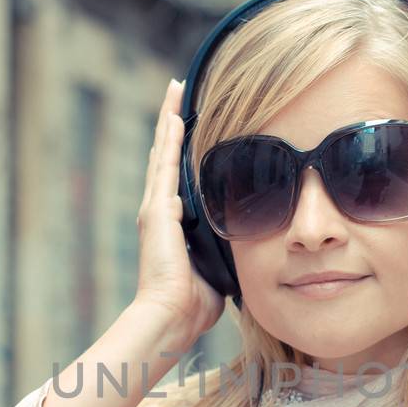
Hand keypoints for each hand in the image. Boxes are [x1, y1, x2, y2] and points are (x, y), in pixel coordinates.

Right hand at [132, 78, 224, 344]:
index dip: (183, 148)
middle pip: (166, 156)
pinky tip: (174, 116)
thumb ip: (227, 252)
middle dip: (172, 123)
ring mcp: (155, 208)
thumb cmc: (194, 304)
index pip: (178, 176)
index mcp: (172, 224)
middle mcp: (160, 210)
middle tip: (177, 92)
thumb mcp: (218, 269)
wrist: (171, 315)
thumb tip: (252, 248)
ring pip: (162, 153)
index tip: (190, 122)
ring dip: (168, 120)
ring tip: (174, 91)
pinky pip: (165, 166)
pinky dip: (169, 139)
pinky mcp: (156, 211)